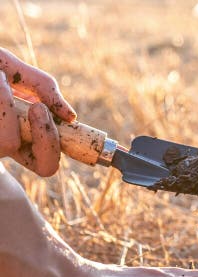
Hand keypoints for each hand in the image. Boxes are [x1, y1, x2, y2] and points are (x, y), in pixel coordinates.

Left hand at [0, 48, 75, 176]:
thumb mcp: (11, 69)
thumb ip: (42, 87)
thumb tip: (70, 116)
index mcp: (18, 138)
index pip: (47, 163)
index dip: (58, 146)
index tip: (58, 116)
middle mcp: (2, 148)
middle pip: (43, 165)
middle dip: (46, 136)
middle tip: (37, 107)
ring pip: (8, 143)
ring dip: (8, 105)